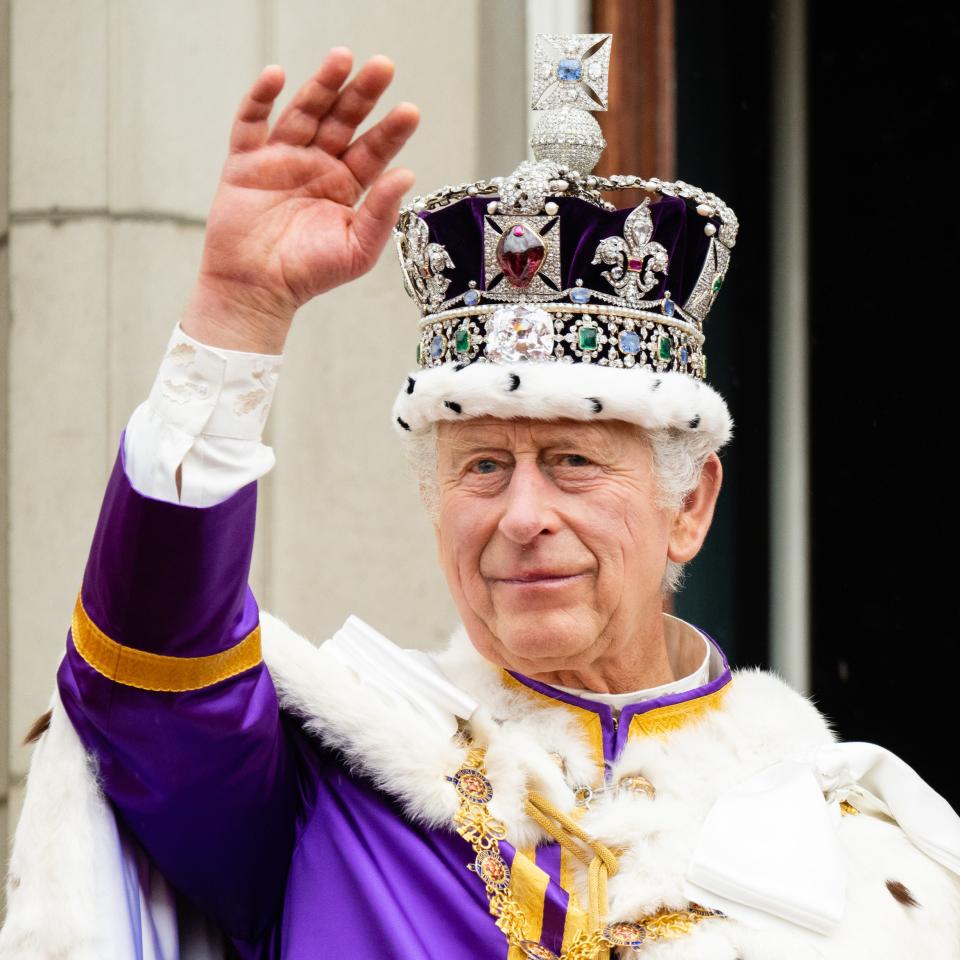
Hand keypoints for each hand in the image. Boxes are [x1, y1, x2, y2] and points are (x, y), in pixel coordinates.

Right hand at [182, 49, 418, 352]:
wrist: (257, 290)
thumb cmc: (309, 274)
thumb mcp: (357, 249)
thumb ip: (381, 213)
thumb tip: (407, 175)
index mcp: (346, 186)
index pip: (373, 150)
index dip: (390, 131)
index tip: (410, 111)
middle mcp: (317, 166)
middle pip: (342, 120)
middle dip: (362, 94)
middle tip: (383, 67)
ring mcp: (281, 160)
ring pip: (304, 112)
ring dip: (321, 85)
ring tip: (342, 58)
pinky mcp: (246, 162)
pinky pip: (251, 122)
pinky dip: (260, 99)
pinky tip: (276, 76)